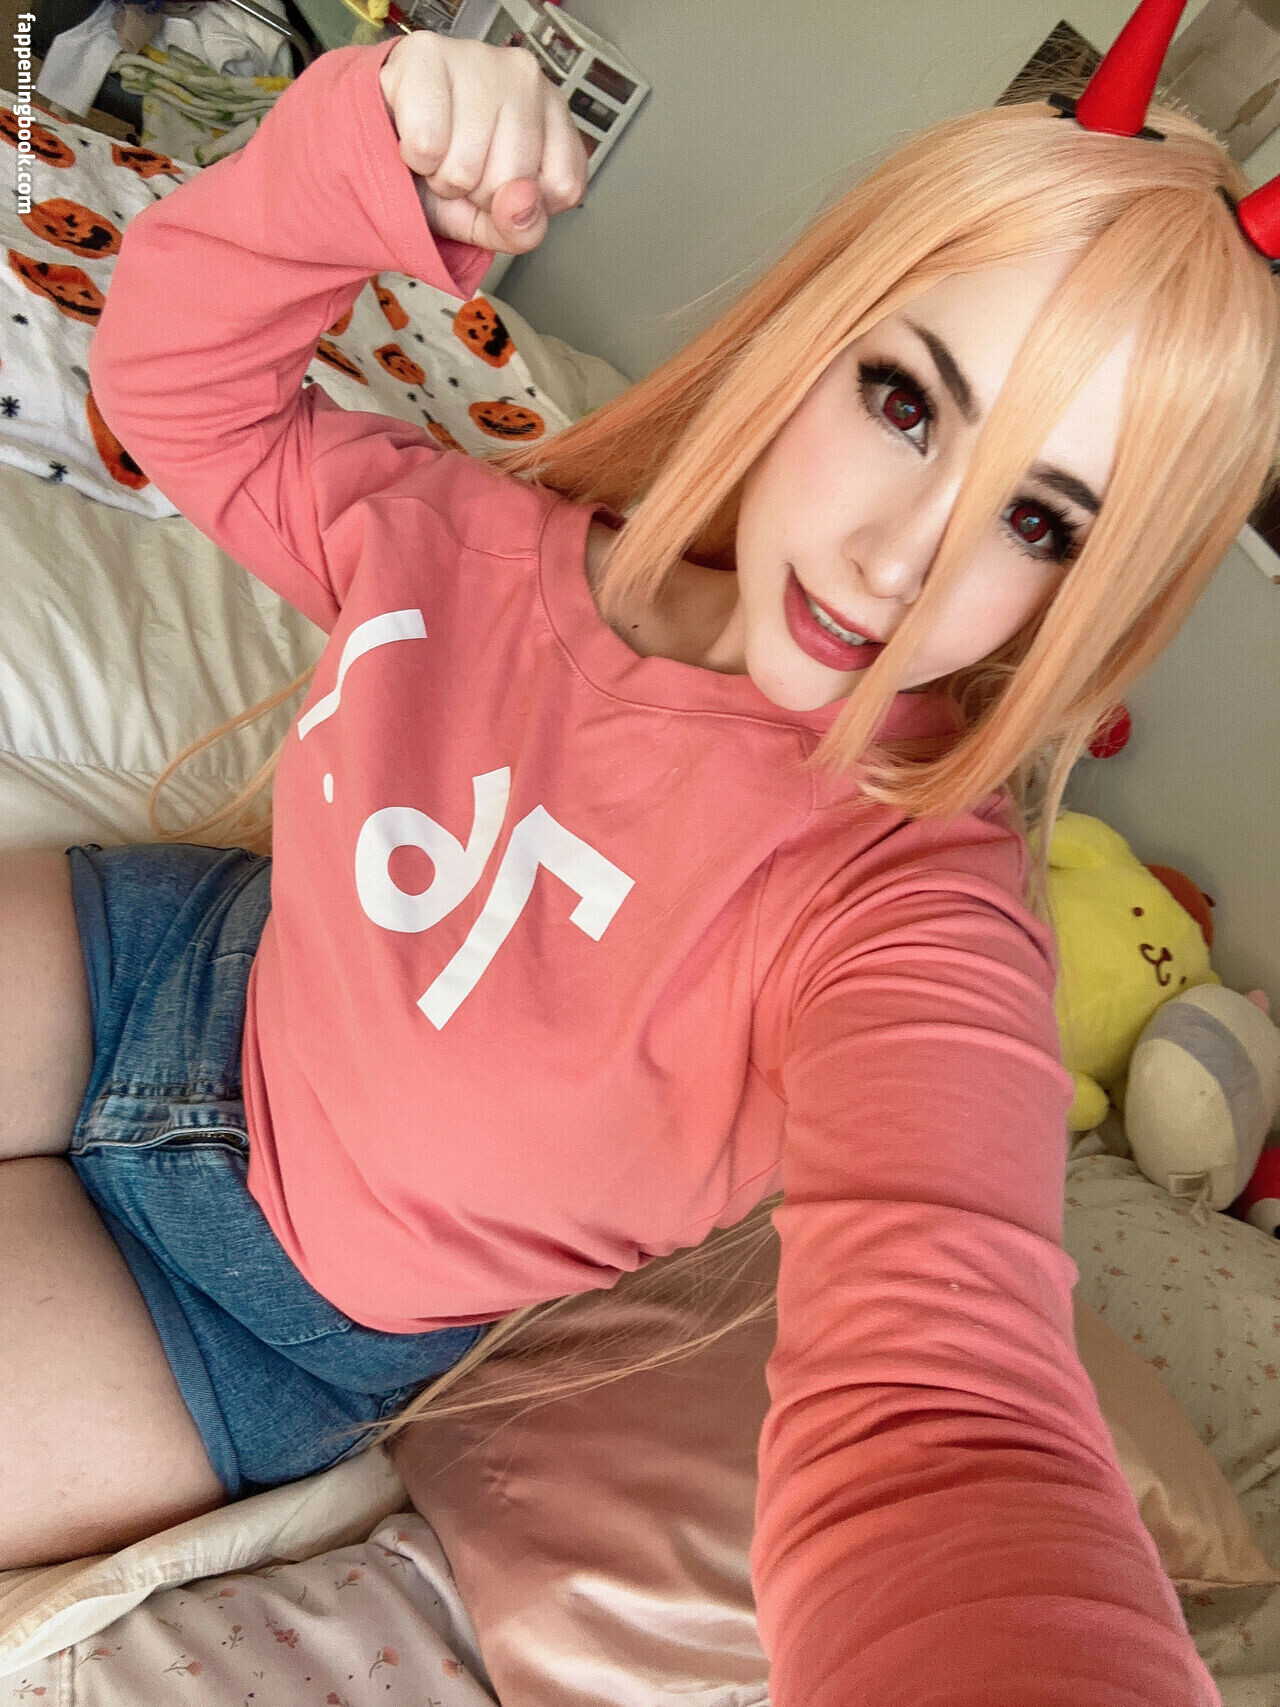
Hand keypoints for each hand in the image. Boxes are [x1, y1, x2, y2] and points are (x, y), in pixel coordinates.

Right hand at [378, 34, 588, 253]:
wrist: (384, 143)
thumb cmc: (448, 172)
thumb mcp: (493, 222)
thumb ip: (522, 229)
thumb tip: (521, 202)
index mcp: (555, 115)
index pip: (563, 187)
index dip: (522, 205)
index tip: (502, 187)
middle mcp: (527, 78)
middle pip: (514, 178)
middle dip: (478, 193)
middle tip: (462, 167)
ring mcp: (480, 58)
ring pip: (467, 165)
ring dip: (442, 177)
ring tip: (439, 152)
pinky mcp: (428, 53)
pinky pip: (426, 142)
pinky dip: (415, 157)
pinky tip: (415, 134)